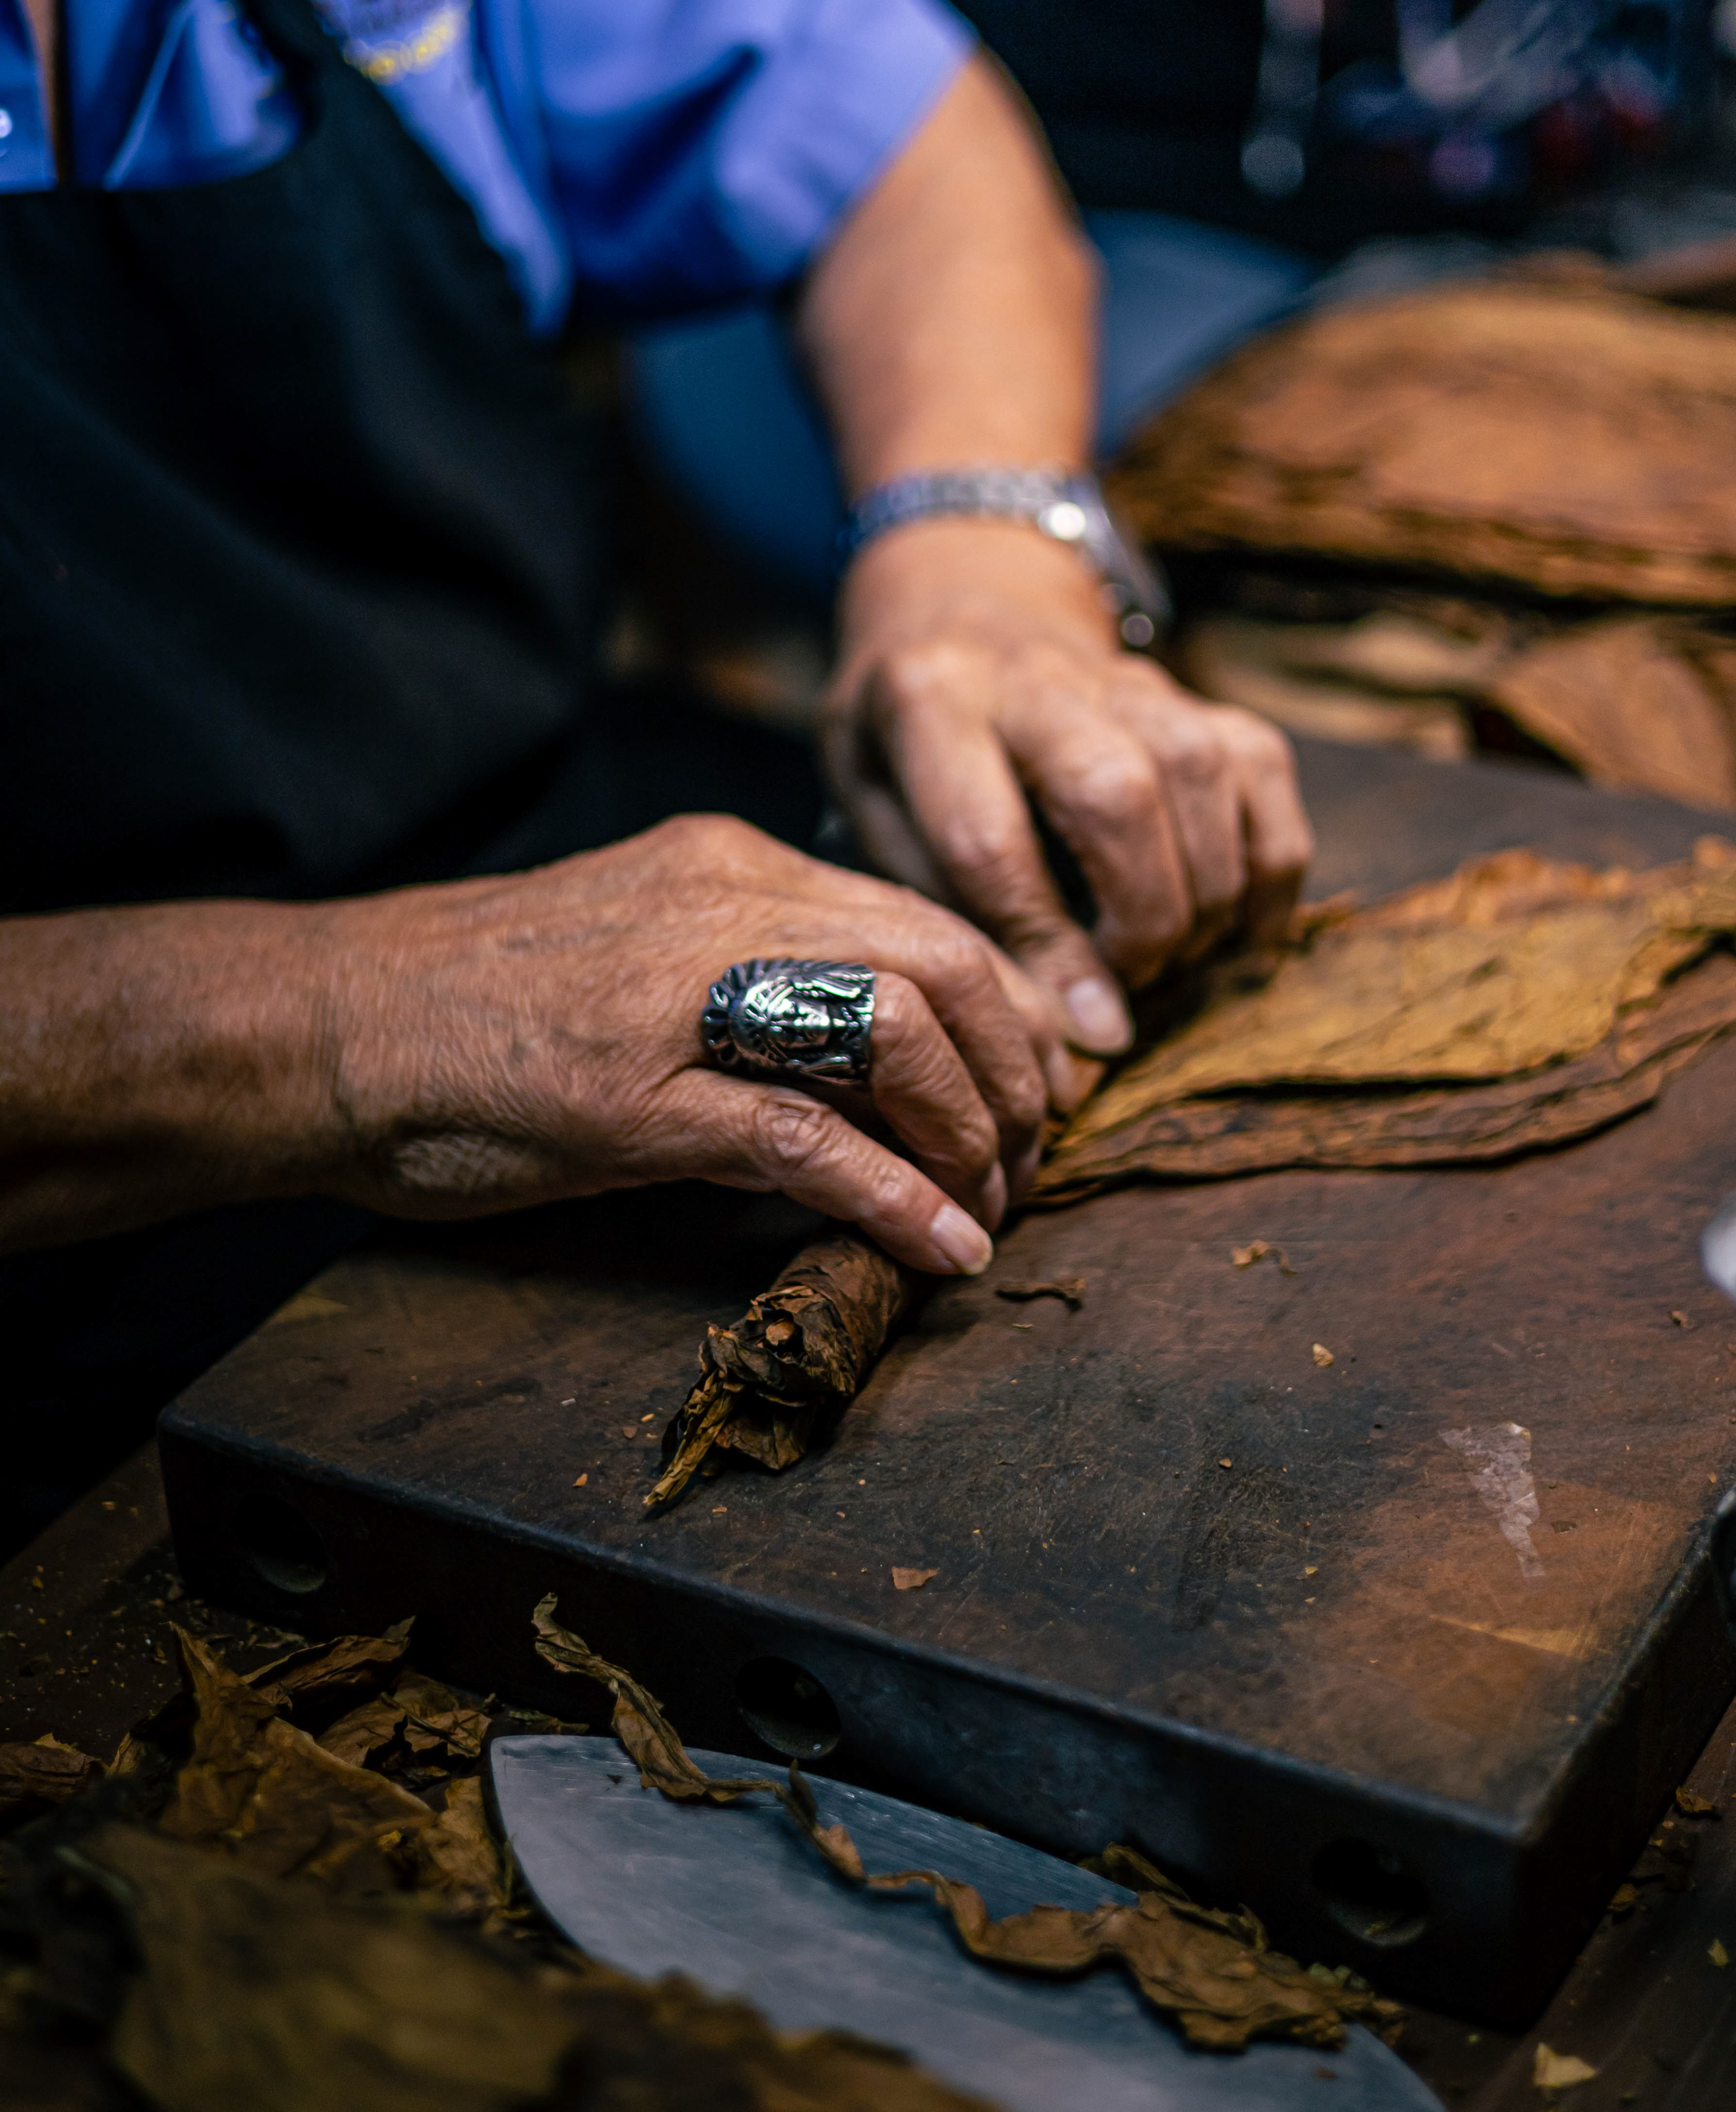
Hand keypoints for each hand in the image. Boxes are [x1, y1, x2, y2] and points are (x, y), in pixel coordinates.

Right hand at [309, 815, 1072, 1270]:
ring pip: (897, 1032)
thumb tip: (866, 1048)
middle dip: (1014, 1065)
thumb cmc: (473, 1000)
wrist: (327, 1021)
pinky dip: (897, 1200)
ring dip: (969, 1131)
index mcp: (728, 865)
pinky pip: (809, 1144)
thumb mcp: (637, 947)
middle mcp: (723, 905)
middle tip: (1033, 1148)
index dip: (1006, 1004)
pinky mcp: (638, 1097)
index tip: (1032, 1078)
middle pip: (943, 959)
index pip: (922, 913)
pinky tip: (938, 1246)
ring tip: (990, 1200)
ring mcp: (680, 999)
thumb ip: (750, 971)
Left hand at [821, 520, 1312, 1053]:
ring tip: (1172, 958)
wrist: (961, 609)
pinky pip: (1262, 771)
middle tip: (1131, 983)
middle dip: (1142, 916)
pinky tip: (1238, 928)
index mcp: (929, 700)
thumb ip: (944, 901)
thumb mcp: (871, 804)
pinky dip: (1269, 864)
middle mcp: (1035, 674)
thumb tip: (1067, 1023)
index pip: (990, 840)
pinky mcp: (1196, 691)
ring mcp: (1127, 675)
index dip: (1047, 950)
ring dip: (1206, 895)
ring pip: (1200, 775)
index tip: (1088, 1030)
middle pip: (1118, 793)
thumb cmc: (905, 742)